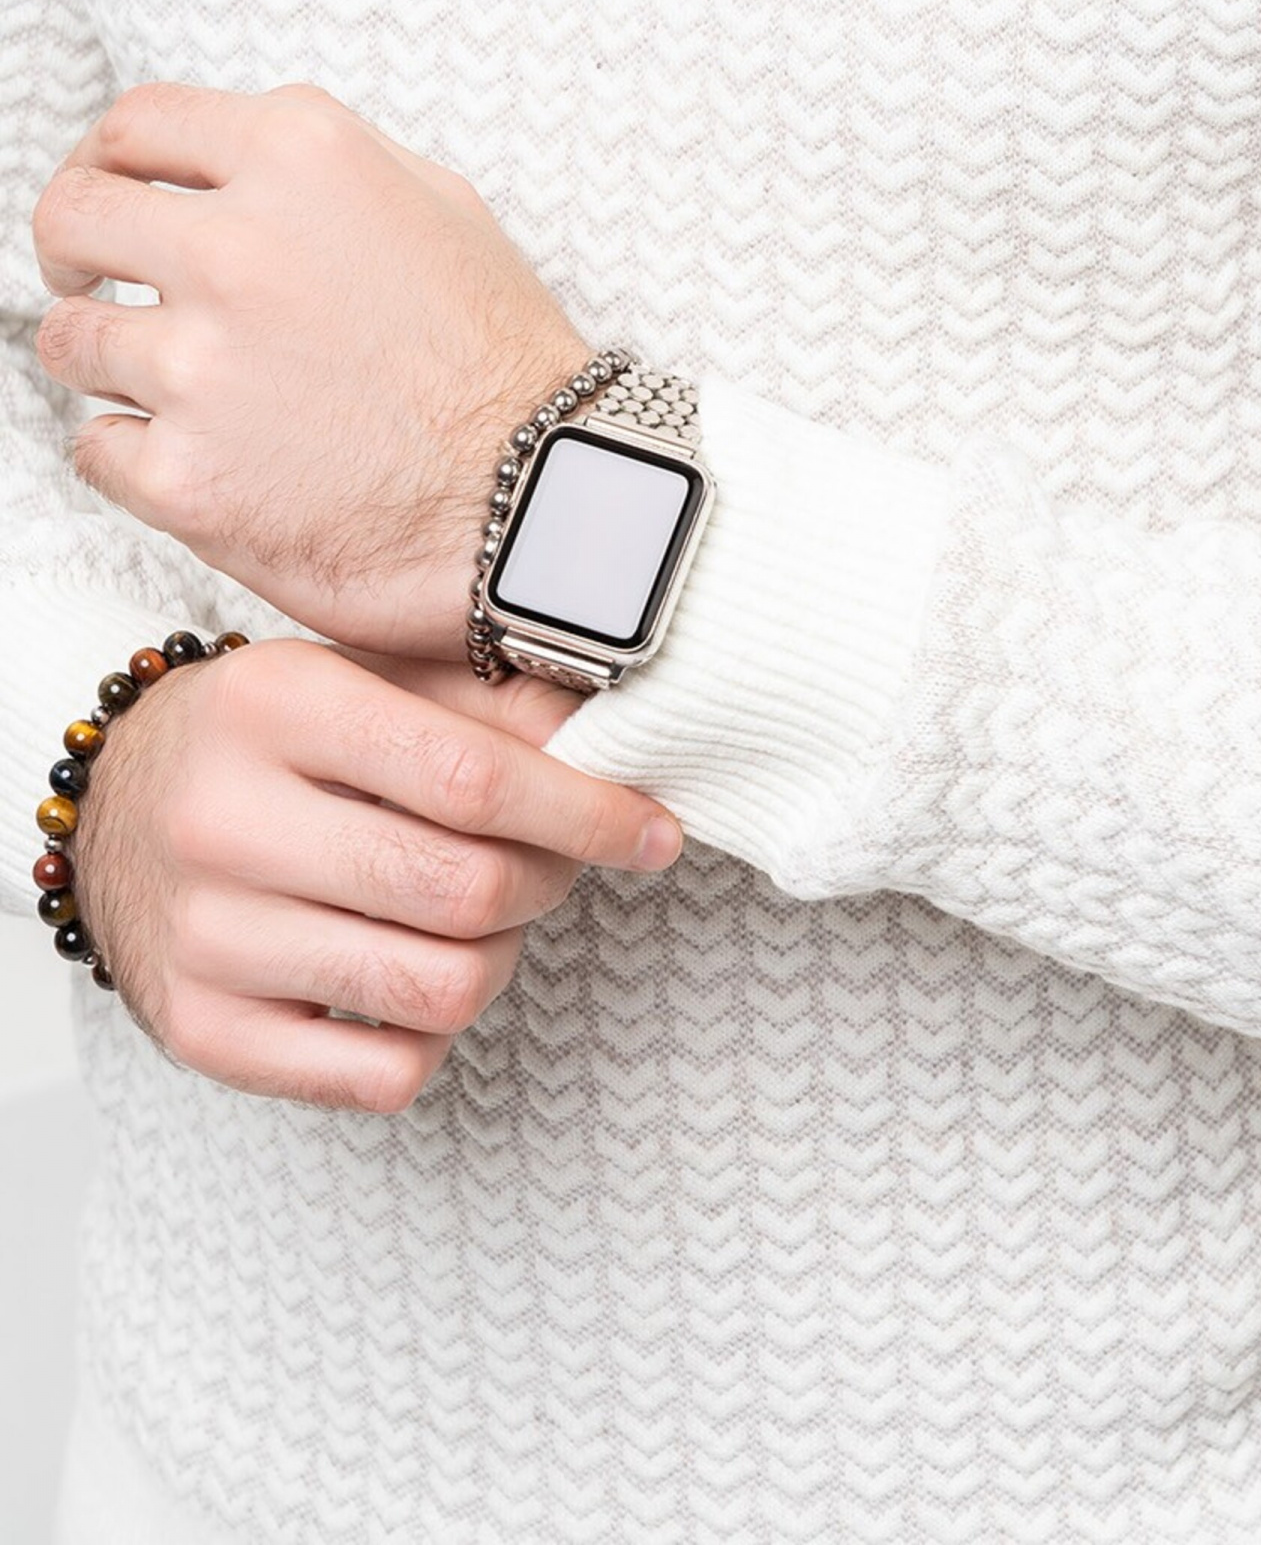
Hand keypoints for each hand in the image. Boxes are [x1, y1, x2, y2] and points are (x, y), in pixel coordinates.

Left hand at [32, 79, 591, 656]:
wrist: (545, 504)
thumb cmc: (505, 361)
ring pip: (68, 339)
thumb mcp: (438, 204)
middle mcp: (239, 248)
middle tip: (93, 285)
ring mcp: (201, 365)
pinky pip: (95, 447)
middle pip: (71, 219)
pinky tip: (207, 458)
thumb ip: (316, 171)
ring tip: (180, 388)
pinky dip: (134, 455)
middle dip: (74, 254)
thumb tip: (218, 168)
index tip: (108, 194)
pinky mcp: (183, 475)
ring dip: (108, 361)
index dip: (105, 161)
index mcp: (303, 158)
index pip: (135, 124)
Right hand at [66, 635, 682, 1112]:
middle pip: (464, 892)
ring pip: (438, 991)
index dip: (588, 813)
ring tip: (485, 919)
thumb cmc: (278, 736)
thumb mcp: (368, 675)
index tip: (654, 831)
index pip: (473, 779)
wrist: (116, 804)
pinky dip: (434, 1039)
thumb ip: (491, 701)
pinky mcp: (200, 1029)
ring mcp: (205, 935)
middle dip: (548, 883)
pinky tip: (421, 977)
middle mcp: (225, 820)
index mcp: (277, 704)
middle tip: (556, 864)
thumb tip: (614, 731)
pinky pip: (381, 1075)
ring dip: (500, 960)